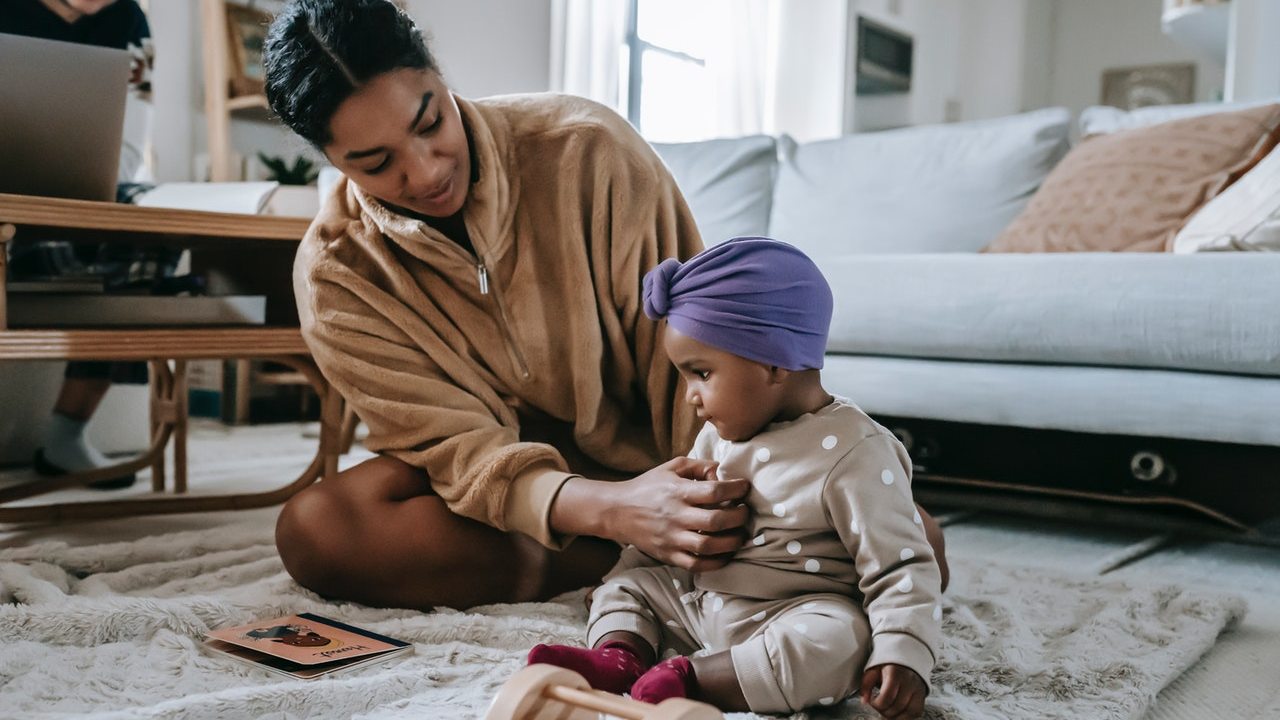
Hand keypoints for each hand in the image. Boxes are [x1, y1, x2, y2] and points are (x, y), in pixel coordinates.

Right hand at [603, 457, 750, 570]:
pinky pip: (697, 565)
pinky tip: (726, 554)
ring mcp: (671, 539)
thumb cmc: (647, 486)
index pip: (714, 491)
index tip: (745, 487)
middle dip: (739, 517)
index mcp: (677, 492)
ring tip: (740, 535)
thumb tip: (722, 470)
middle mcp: (675, 516)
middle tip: (745, 512)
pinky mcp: (668, 555)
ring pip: (709, 546)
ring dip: (732, 542)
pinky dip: (716, 562)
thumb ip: (698, 466)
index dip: (736, 489)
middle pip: (715, 521)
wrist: (616, 511)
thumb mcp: (670, 468)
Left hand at [860, 664, 926, 719]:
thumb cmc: (887, 666)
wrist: (905, 658)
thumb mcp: (873, 670)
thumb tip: (864, 701)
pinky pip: (917, 712)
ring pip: (910, 712)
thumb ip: (866, 685)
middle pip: (898, 706)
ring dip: (896, 716)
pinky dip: (906, 716)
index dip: (877, 704)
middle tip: (879, 706)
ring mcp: (918, 689)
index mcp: (895, 673)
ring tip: (887, 712)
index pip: (887, 696)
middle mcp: (909, 681)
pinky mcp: (922, 695)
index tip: (872, 701)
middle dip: (885, 711)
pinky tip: (897, 713)